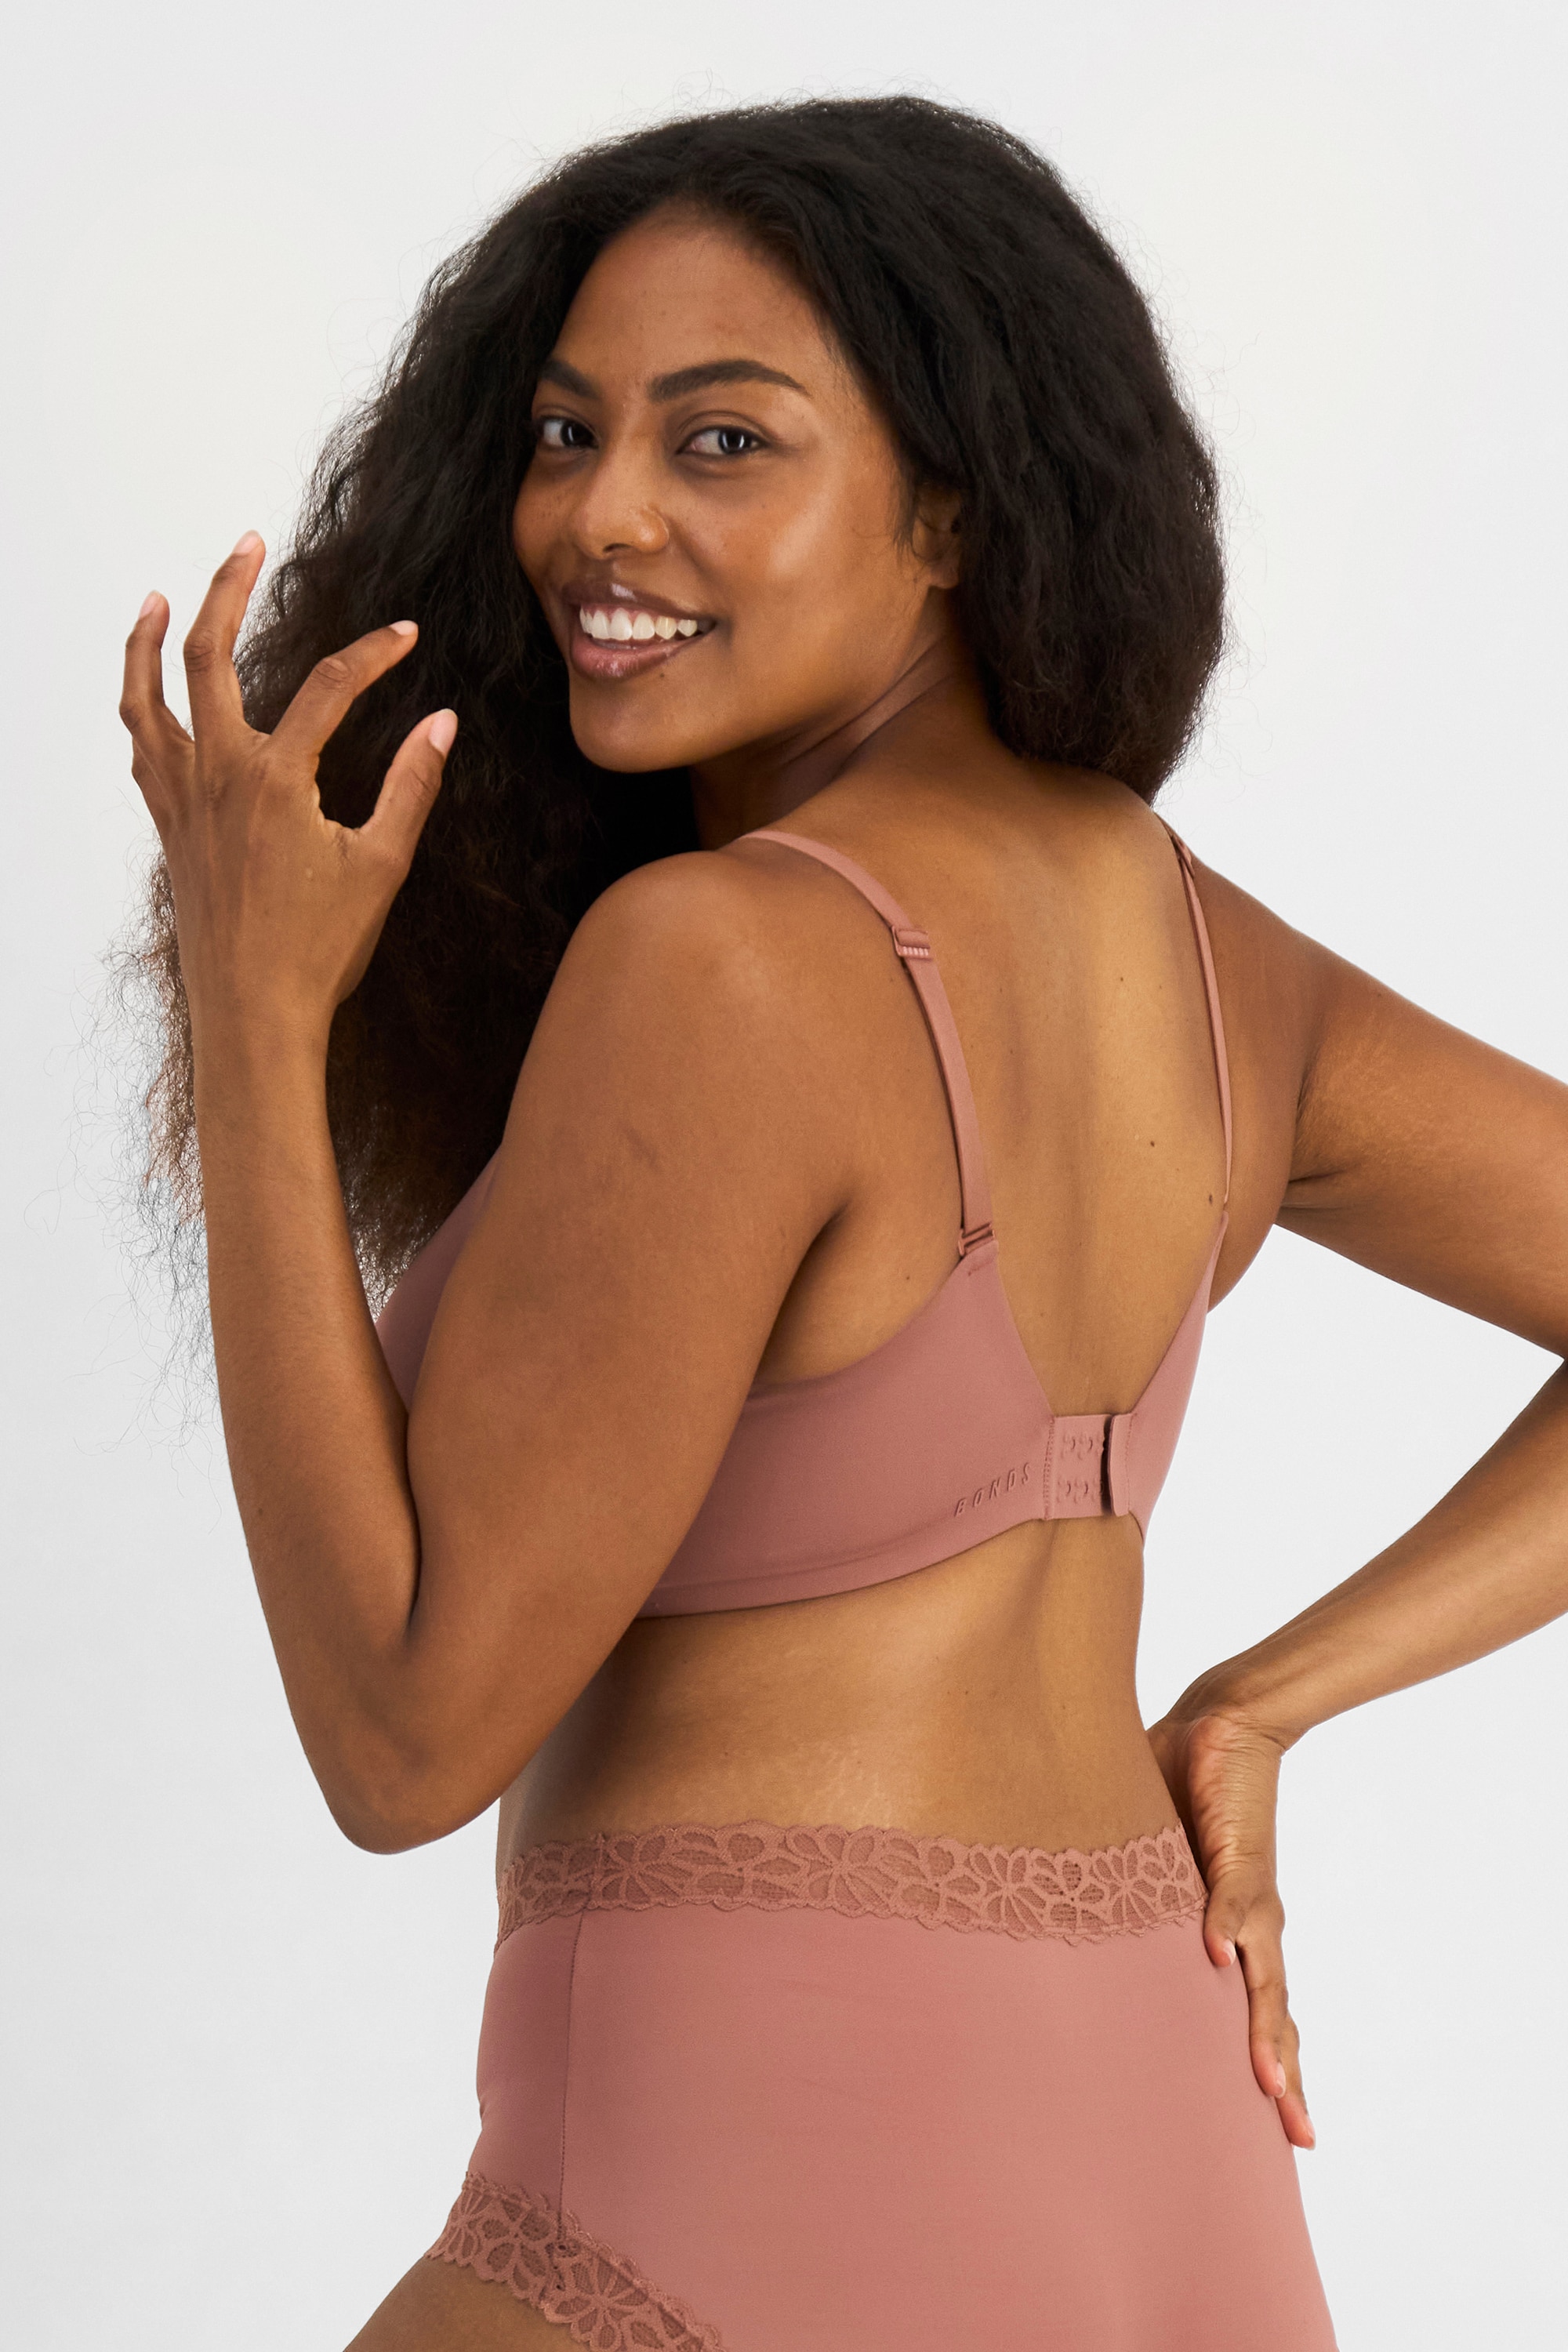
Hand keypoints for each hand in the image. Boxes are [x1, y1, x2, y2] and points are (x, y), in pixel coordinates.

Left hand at [119, 532, 455, 1053]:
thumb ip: (411, 786)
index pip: (327, 686)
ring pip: (148, 698)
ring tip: (160, 597)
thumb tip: (442, 721)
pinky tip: (152, 693)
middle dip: (227, 590)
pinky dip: (142, 709)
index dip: (371, 653)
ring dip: (148, 641)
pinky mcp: (170, 827)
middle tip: (248, 543)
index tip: (405, 635)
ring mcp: (183, 800)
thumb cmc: (320, 950)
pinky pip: (143, 750)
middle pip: (207, 657)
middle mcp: (216, 776)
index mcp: (273, 780)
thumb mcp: (381, 865)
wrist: (253, 1016)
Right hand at [1146, 1700, 1315, 2149]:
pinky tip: (1215, 1957)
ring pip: (1263, 1976)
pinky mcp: (1237, 1854)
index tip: (1285, 2130)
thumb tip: (1097, 1930)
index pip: (1257, 2009)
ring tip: (1266, 2081)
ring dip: (1263, 2030)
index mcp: (1236, 1929)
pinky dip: (1225, 1926)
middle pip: (1272, 2012)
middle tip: (1297, 2137)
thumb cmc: (1190, 1791)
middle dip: (1281, 2075)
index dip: (1270, 2064)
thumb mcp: (1160, 1864)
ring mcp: (1249, 1893)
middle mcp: (1252, 1922)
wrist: (1226, 1723)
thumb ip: (1146, 1901)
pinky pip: (1231, 1898)